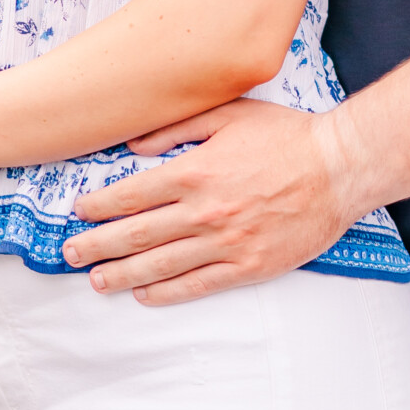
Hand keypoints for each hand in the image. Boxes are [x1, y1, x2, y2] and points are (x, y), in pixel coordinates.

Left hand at [61, 99, 362, 304]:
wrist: (340, 168)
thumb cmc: (286, 136)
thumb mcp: (230, 113)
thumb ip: (179, 127)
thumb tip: (134, 144)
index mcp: (196, 171)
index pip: (133, 194)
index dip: (100, 206)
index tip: (78, 213)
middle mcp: (204, 210)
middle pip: (137, 233)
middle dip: (98, 245)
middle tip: (69, 254)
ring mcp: (226, 242)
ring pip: (161, 265)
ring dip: (123, 274)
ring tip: (96, 281)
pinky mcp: (248, 265)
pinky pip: (198, 285)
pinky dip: (167, 293)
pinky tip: (144, 296)